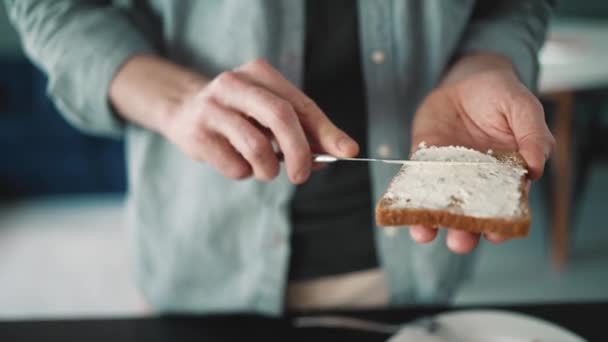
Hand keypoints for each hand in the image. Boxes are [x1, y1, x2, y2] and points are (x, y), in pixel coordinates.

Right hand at [111, 56, 358, 183]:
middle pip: (280, 117)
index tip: (348, 151)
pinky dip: (244, 172)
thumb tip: (339, 152)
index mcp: (260, 73)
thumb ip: (304, 129)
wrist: (183, 110)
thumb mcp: (270, 112)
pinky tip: (236, 162)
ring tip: (264, 170)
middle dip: (299, 152)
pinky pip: (235, 166)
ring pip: (257, 147)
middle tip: (302, 175)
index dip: (327, 131)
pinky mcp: (197, 133)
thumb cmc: (240, 114)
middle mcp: (235, 83)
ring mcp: (212, 107)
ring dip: (268, 170)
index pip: (301, 104)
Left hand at [409, 54, 554, 253]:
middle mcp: (475, 183)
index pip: (504, 208)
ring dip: (429, 223)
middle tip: (459, 241)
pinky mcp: (422, 162)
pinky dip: (404, 196)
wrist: (465, 78)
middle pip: (469, 216)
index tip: (496, 234)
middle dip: (464, 232)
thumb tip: (535, 168)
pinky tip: (398, 205)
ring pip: (438, 206)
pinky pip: (412, 183)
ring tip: (423, 233)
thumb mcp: (523, 107)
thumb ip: (532, 136)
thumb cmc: (501, 95)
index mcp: (506, 176)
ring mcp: (446, 174)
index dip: (501, 224)